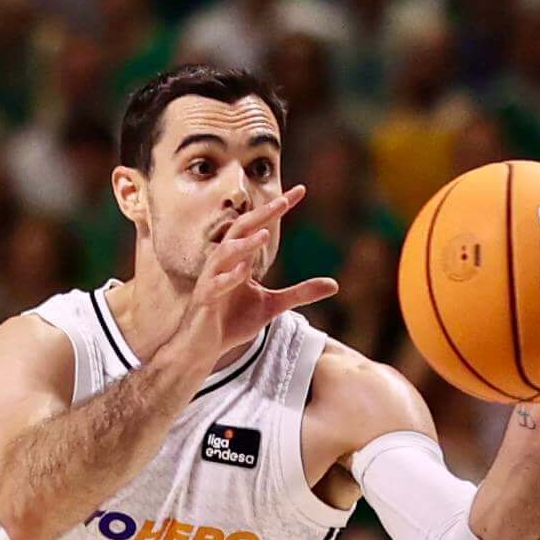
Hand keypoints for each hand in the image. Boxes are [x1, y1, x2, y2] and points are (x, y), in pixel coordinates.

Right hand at [178, 187, 335, 372]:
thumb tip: (335, 284)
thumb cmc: (233, 321)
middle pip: (240, 230)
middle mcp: (224, 263)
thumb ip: (300, 293)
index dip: (277, 208)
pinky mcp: (204, 301)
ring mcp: (212, 281)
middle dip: (261, 215)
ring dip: (243, 245)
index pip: (259, 226)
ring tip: (263, 235)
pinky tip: (243, 272)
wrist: (204, 348)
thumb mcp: (273, 305)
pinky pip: (214, 286)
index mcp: (240, 260)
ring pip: (223, 254)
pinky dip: (227, 278)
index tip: (300, 191)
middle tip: (282, 201)